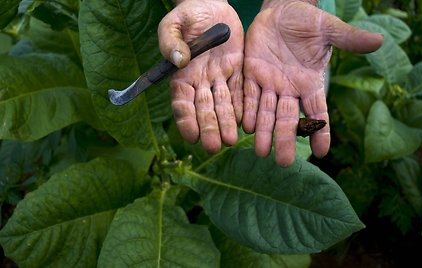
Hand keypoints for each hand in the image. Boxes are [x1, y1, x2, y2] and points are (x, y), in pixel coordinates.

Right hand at [158, 0, 243, 152]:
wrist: (211, 5)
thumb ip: (171, 41)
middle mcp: (200, 81)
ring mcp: (219, 77)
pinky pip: (240, 92)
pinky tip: (245, 122)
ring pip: (223, 105)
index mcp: (181, 74)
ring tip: (231, 141)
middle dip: (209, 128)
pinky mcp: (237, 71)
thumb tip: (178, 61)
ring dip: (226, 123)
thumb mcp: (174, 23)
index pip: (182, 102)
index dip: (186, 120)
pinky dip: (241, 107)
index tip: (191, 136)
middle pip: (204, 109)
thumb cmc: (188, 14)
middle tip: (215, 147)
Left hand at [242, 0, 382, 166]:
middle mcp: (290, 88)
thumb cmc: (307, 20)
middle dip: (286, 140)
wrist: (282, 9)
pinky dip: (247, 110)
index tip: (322, 152)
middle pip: (289, 119)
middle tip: (283, 162)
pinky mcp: (252, 73)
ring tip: (261, 152)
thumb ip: (349, 38)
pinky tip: (245, 127)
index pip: (318, 113)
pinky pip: (248, 94)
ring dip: (264, 132)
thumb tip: (379, 41)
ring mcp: (270, 82)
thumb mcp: (328, 28)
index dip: (321, 132)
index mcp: (310, 82)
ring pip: (266, 112)